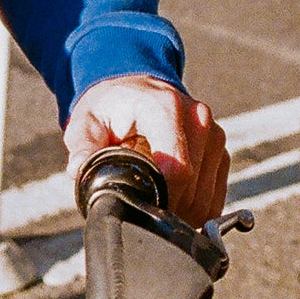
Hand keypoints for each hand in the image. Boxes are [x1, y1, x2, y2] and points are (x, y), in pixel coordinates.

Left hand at [64, 75, 227, 227]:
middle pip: (192, 190)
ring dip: (179, 209)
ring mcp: (214, 135)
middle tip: (137, 203)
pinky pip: (213, 197)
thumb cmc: (111, 107)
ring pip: (205, 199)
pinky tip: (168, 194)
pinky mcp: (220, 151)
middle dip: (164, 207)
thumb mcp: (86, 122)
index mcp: (166, 108)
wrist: (136, 89)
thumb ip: (82, 147)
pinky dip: (192, 206)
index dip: (159, 200)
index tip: (137, 208)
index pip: (178, 170)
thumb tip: (78, 171)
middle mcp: (198, 120)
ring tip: (151, 193)